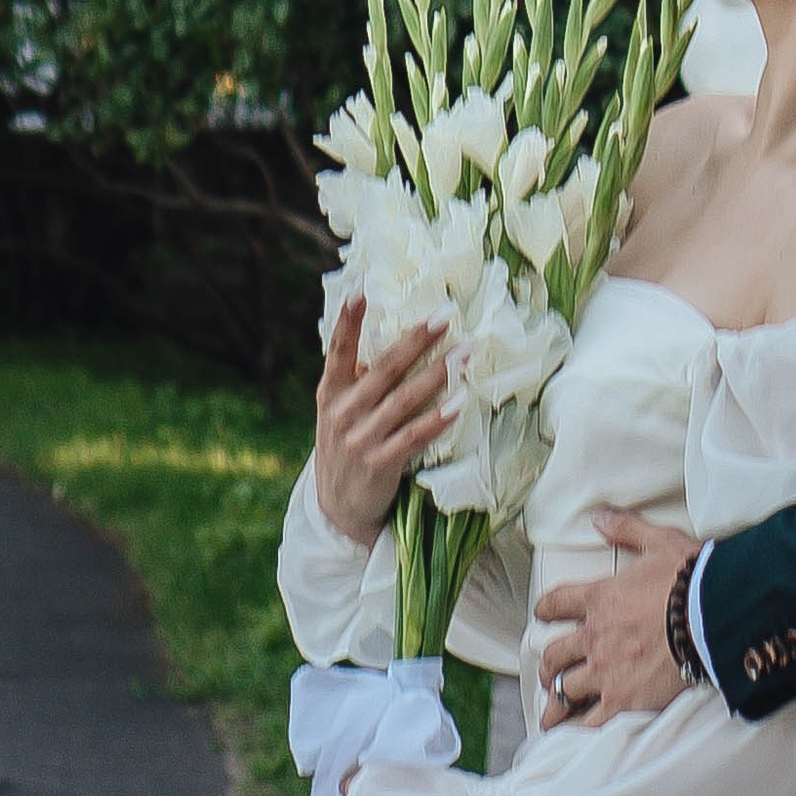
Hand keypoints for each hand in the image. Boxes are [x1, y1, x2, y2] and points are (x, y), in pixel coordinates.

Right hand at [313, 296, 452, 545]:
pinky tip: (460, 403)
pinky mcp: (378, 464)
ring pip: (404, 399)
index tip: (361, 287)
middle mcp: (342, 412)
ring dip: (437, 374)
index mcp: (330, 393)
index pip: (338, 350)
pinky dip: (437, 418)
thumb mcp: (340, 412)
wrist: (337, 509)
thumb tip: (394, 336)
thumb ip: (359, 380)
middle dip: (417, 340)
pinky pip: (414, 436)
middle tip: (446, 315)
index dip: (348, 319)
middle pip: (384, 368)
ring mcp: (359, 439)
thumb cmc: (347, 447)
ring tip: (465, 354)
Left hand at [534, 510, 697, 726]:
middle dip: (549, 663)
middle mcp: (594, 637)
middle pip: (555, 654)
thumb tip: (600, 516)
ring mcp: (606, 672)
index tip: (543, 615)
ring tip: (552, 712)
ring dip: (556, 700)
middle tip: (549, 671)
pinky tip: (570, 737)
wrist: (712, 616)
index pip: (557, 602)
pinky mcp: (623, 701)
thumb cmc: (691, 578)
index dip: (547, 609)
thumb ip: (627, 528)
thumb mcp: (660, 542)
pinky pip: (589, 723)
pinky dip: (577, 730)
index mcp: (600, 598)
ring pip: (565, 690)